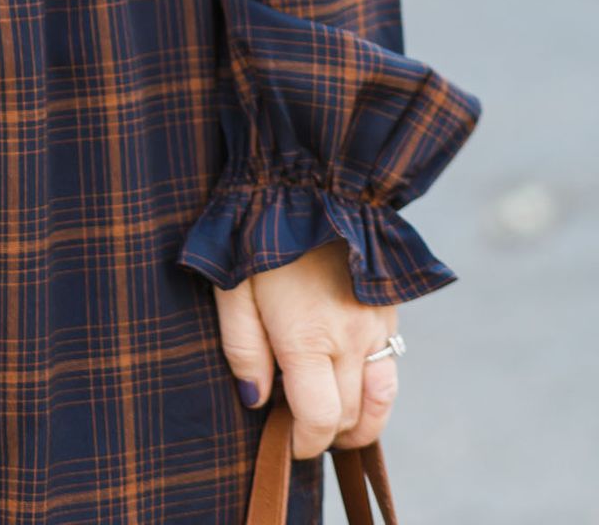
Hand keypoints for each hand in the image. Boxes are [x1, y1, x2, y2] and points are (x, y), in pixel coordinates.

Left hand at [213, 240, 398, 458]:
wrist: (309, 179)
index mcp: (308, 337)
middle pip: (350, 417)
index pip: (320, 420)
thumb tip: (257, 401)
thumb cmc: (258, 232)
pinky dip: (374, 391)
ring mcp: (376, 325)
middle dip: (325, 434)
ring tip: (331, 421)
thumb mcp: (230, 287)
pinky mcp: (388, 310)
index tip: (284, 442)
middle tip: (297, 427)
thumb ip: (242, 349)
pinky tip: (349, 383)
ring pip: (380, 400)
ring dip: (359, 422)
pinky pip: (390, 368)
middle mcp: (350, 338)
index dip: (302, 442)